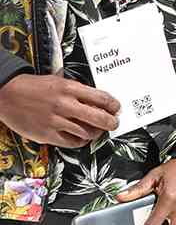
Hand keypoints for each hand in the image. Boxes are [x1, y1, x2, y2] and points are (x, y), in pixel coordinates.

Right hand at [0, 73, 118, 146]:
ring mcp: (56, 121)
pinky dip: (80, 141)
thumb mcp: (59, 81)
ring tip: (96, 131)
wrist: (7, 94)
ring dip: (96, 133)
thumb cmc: (33, 87)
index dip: (114, 105)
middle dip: (111, 122)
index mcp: (70, 89)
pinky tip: (81, 137)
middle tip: (113, 124)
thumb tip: (98, 101)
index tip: (116, 108)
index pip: (102, 98)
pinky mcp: (46, 134)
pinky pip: (71, 142)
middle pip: (99, 117)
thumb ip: (78, 91)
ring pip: (87, 132)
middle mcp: (65, 105)